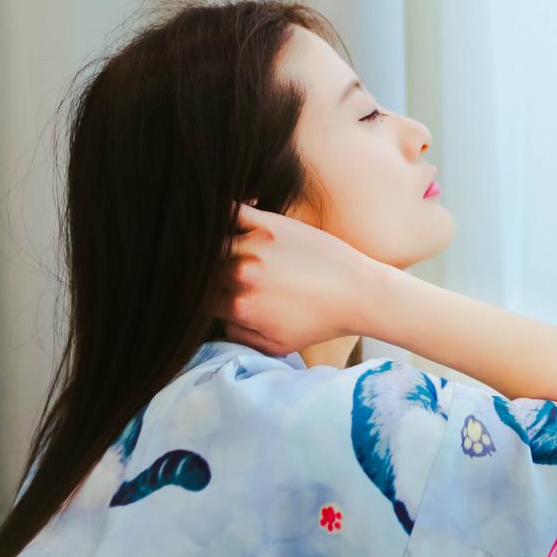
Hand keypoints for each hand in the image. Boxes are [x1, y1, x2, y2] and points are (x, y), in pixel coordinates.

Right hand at [210, 201, 379, 357]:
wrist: (358, 293)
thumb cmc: (320, 322)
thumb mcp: (276, 345)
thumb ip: (239, 336)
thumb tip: (216, 323)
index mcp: (240, 306)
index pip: (198, 300)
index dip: (199, 299)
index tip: (207, 295)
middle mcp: (243, 275)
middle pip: (202, 271)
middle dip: (204, 274)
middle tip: (211, 273)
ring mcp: (256, 246)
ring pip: (212, 242)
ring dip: (210, 246)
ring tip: (213, 247)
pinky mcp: (271, 224)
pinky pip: (233, 211)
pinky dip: (222, 213)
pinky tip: (224, 219)